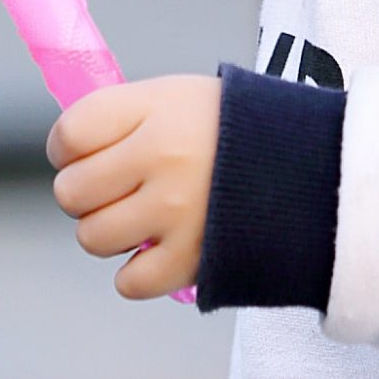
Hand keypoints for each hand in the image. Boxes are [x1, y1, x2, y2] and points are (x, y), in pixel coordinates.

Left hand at [48, 72, 218, 300]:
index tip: (82, 153)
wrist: (312, 166)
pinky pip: (129, 282)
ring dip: (107, 230)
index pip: (69, 135)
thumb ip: (123, 116)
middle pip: (71, 192)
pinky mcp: (193, 259)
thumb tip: (66, 150)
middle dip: (84, 193)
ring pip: (93, 237)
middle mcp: (161, 158)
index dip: (66, 148)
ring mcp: (176, 212)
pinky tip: (154, 249)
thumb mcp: (179, 96)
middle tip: (114, 188)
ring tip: (139, 216)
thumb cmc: (235, 128)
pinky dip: (135, 273)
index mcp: (155, 108)